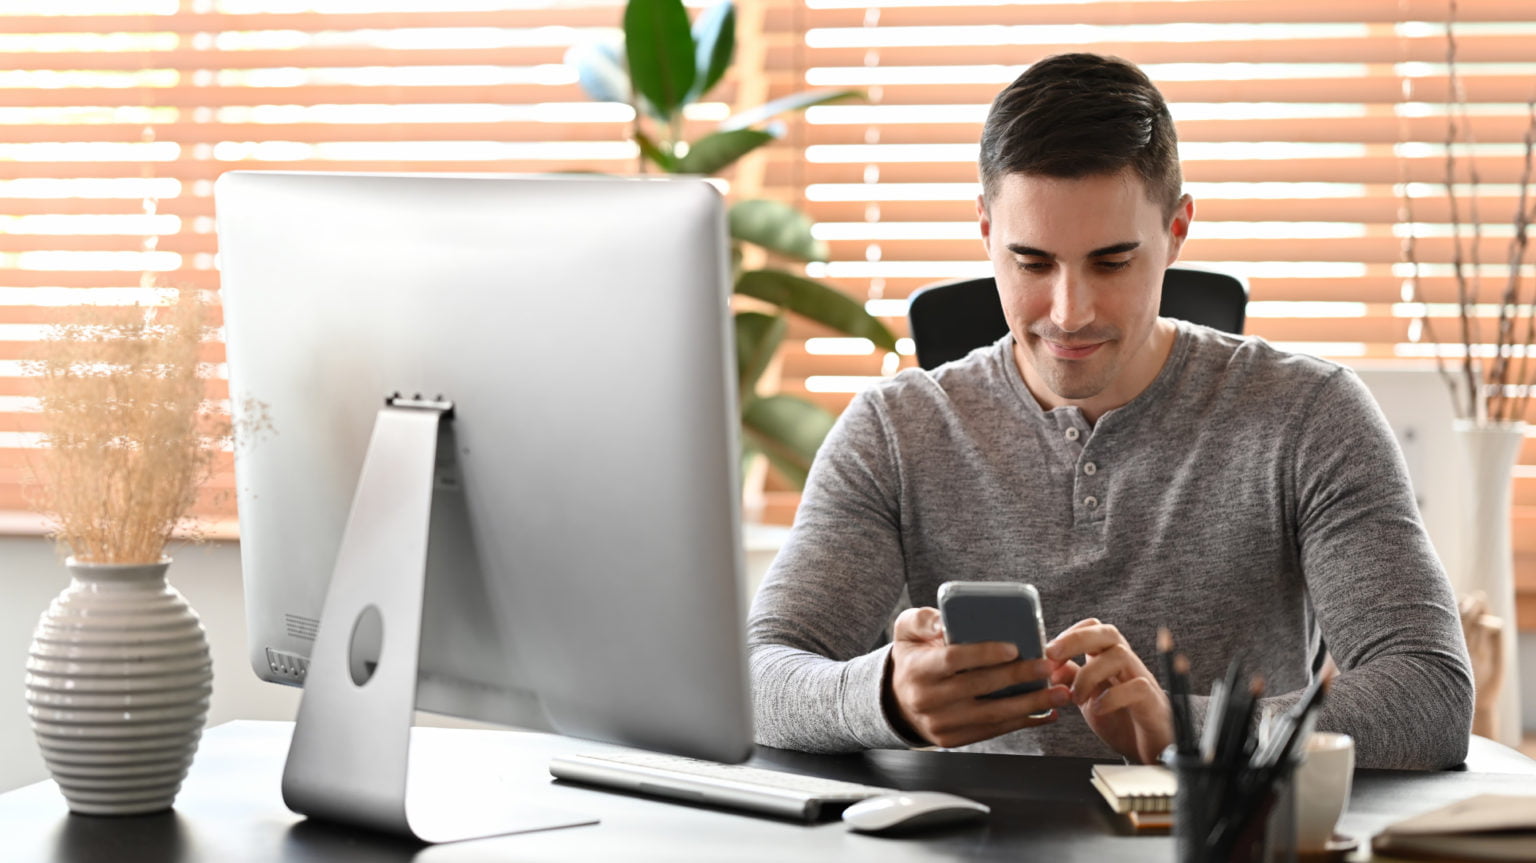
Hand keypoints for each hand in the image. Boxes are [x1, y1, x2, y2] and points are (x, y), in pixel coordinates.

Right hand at [885, 607, 1071, 747]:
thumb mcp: (906, 630)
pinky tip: (1047, 712)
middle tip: (1048, 666)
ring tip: (1060, 693)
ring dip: (1031, 704)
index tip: (1013, 648)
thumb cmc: (912, 658)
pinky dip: (1023, 722)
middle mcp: (928, 699)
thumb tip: (942, 621)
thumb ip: (922, 619)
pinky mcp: (953, 740)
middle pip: (979, 687)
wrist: (896, 700)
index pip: (954, 659)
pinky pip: (993, 731)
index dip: (984, 654)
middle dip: (1018, 677)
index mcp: (919, 669)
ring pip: (992, 715)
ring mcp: (941, 724)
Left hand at [1046, 618, 1172, 763]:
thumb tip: (1051, 666)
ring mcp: (1141, 680)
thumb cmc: (1120, 718)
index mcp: (1109, 659)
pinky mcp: (1152, 702)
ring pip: (1120, 655)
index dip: (1070, 633)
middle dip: (1076, 639)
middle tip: (1052, 655)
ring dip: (1089, 674)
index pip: (1094, 628)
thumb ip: (1072, 679)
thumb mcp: (1088, 697)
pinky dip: (1112, 697)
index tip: (1048, 653)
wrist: (1149, 748)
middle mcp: (1127, 664)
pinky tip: (1098, 709)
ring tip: (1076, 697)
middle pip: (1108, 633)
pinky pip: (1137, 687)